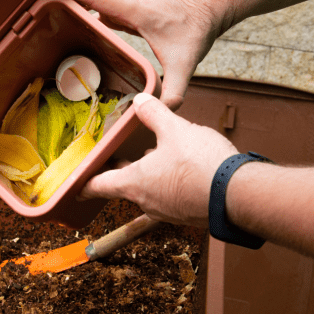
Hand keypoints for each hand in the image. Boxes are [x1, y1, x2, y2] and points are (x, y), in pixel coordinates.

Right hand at [37, 0, 229, 109]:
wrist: (209, 4)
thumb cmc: (197, 25)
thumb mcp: (185, 61)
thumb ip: (175, 89)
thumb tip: (162, 111)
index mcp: (131, 6)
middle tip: (28, 11)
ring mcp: (124, 0)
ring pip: (89, 0)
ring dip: (68, 6)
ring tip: (41, 20)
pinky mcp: (126, 6)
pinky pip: (97, 7)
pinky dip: (83, 14)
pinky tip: (74, 29)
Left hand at [82, 93, 238, 226]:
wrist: (238, 195)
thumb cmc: (201, 165)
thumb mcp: (175, 129)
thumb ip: (154, 113)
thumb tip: (141, 100)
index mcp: (135, 183)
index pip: (99, 185)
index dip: (85, 182)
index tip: (76, 184)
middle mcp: (148, 201)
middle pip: (126, 186)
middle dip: (124, 171)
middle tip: (121, 158)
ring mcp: (169, 211)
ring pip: (151, 190)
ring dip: (151, 175)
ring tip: (157, 155)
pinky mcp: (189, 213)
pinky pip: (172, 196)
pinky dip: (171, 182)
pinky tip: (185, 167)